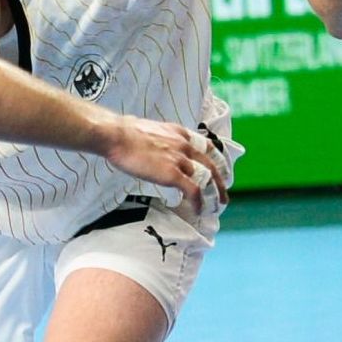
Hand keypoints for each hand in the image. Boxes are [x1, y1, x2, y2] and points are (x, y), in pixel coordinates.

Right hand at [100, 113, 230, 211]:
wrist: (118, 136)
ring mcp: (180, 159)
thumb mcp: (150, 131)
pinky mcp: (173, 174)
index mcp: (179, 133)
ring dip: (214, 193)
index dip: (213, 159)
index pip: (204, 145)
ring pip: (206, 178)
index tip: (217, 168)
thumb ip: (159, 141)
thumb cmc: (124, 134)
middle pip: (210, 164)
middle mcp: (184, 145)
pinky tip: (199, 210)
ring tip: (218, 205)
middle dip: (220, 179)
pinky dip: (198, 202)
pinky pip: (193, 190)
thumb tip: (152, 149)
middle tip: (224, 191)